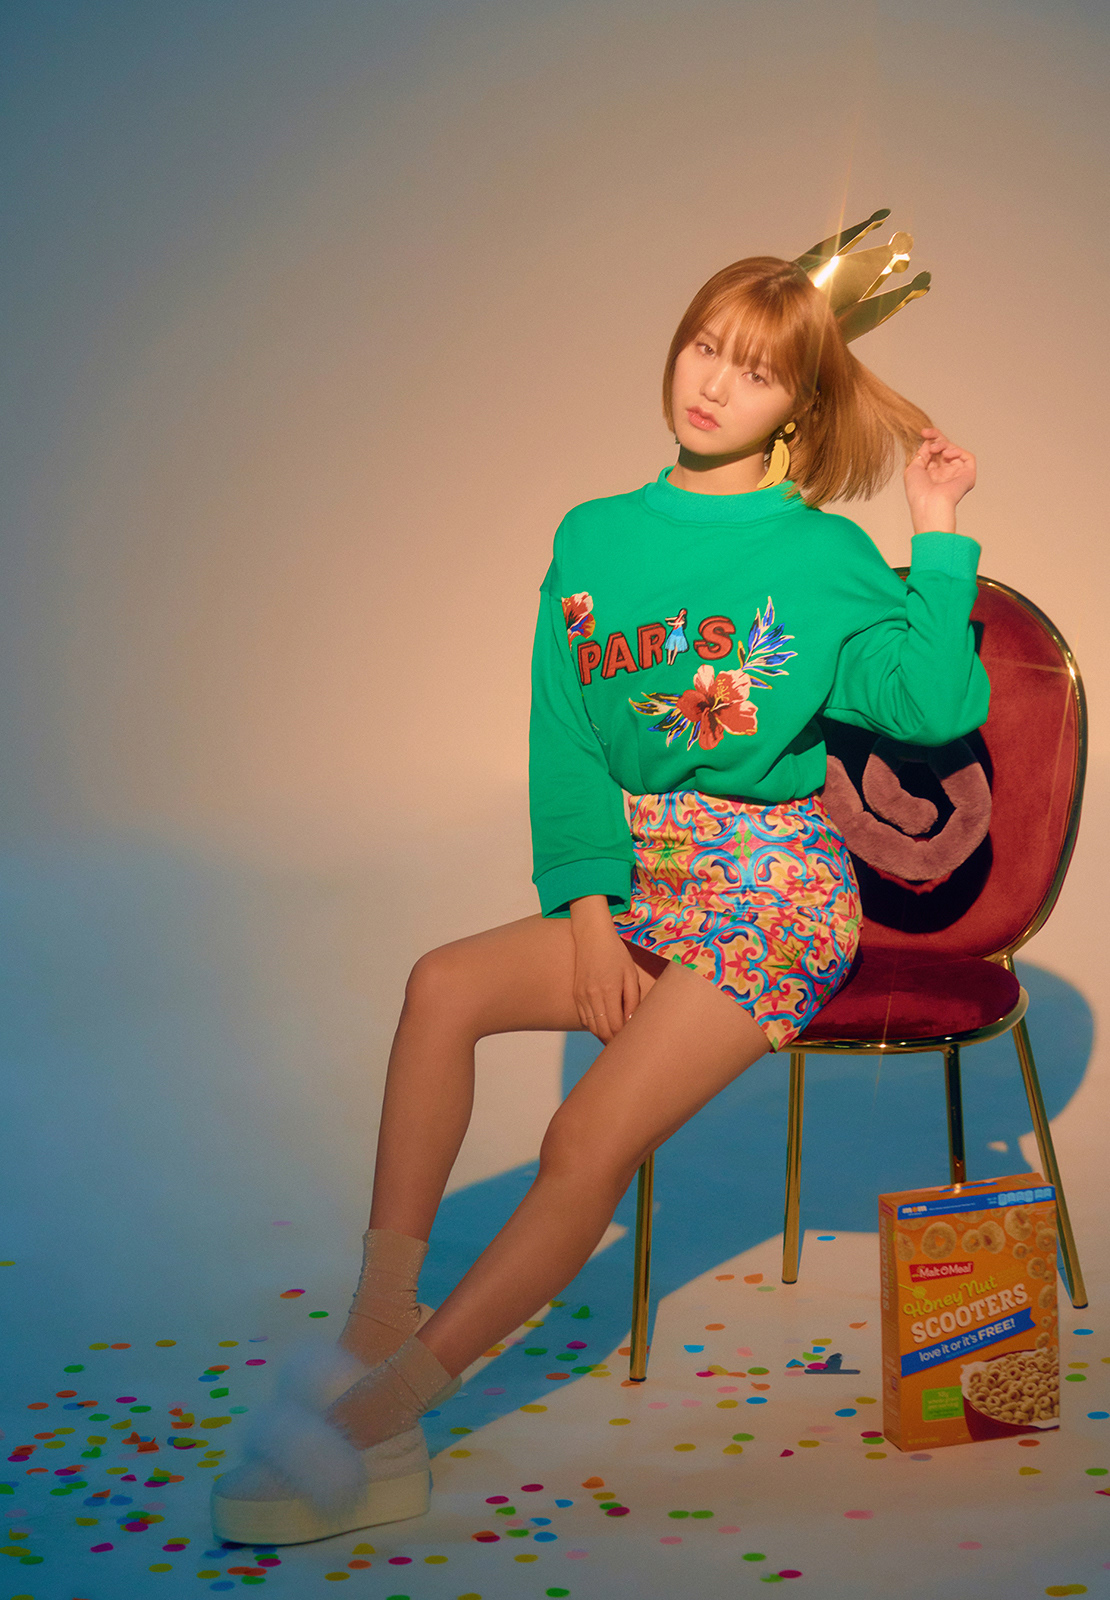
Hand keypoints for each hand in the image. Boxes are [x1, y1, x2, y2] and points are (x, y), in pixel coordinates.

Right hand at [568, 897, 641, 1042]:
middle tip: (627, 1045)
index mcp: (608, 990)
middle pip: (602, 1031)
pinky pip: (584, 1018)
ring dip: (604, 1035)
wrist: (591, 936)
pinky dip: (595, 1026)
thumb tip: (631, 1022)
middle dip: (614, 1041)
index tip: (633, 1040)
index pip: (614, 1026)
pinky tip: (605, 1026)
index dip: (623, 1037)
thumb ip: (632, 999)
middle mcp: (592, 995)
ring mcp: (581, 995)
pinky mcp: (576, 994)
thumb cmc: (615, 953)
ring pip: (592, 1027)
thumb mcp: (630, 974)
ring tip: (617, 1038)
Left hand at [903, 428, 975, 533]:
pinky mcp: (968, 475)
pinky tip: (947, 454)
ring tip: (936, 450)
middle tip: (928, 433)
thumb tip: (928, 443)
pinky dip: (957, 451)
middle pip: (945, 448)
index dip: (930, 440)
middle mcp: (944, 473)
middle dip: (937, 437)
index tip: (923, 432)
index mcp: (931, 473)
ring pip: (954, 450)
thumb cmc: (918, 492)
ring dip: (944, 444)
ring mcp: (956, 474)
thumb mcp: (913, 468)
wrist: (929, 503)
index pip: (934, 452)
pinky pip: (967, 457)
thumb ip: (921, 454)